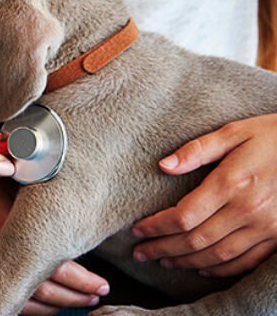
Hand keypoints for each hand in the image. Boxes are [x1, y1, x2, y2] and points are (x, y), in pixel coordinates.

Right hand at [0, 182, 108, 314]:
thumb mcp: (14, 185)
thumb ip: (43, 205)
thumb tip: (84, 206)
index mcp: (12, 234)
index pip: (58, 270)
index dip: (84, 281)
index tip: (102, 284)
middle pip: (46, 293)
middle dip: (77, 297)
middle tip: (96, 295)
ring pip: (25, 305)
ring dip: (56, 307)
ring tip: (77, 301)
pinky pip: (2, 302)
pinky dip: (28, 309)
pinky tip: (44, 304)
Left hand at [132, 114, 276, 276]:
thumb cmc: (273, 136)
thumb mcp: (234, 132)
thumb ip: (197, 149)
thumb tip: (163, 165)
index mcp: (231, 183)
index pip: (182, 216)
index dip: (156, 227)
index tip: (137, 231)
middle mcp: (247, 210)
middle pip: (194, 240)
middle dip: (162, 249)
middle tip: (140, 253)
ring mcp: (266, 227)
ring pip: (217, 255)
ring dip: (186, 262)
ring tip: (163, 261)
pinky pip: (245, 261)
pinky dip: (221, 269)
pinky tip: (202, 268)